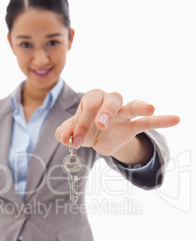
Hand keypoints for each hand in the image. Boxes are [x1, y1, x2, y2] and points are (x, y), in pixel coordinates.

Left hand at [55, 89, 179, 162]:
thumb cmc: (84, 129)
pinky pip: (148, 122)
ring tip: (149, 108)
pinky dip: (161, 120)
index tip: (75, 141)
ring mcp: (123, 113)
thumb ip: (65, 132)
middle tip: (102, 125)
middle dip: (106, 111)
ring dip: (139, 106)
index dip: (81, 122)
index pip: (88, 105)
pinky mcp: (133, 126)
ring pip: (132, 105)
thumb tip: (64, 137)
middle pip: (111, 99)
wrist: (97, 139)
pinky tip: (176, 119)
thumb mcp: (72, 131)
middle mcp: (109, 102)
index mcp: (92, 100)